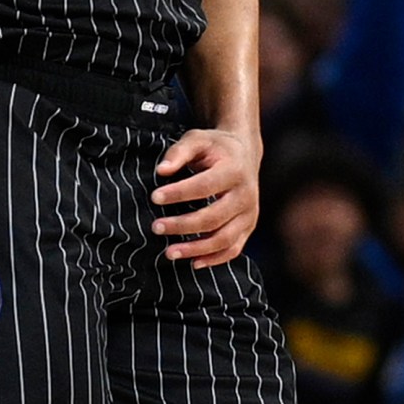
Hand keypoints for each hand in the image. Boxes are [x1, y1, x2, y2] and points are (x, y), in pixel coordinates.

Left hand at [152, 127, 259, 268]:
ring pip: (224, 239)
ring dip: (196, 249)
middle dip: (182, 225)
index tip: (154, 197)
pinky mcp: (248, 227)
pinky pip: (233, 249)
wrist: (244, 154)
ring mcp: (249, 213)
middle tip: (155, 227)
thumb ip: (179, 152)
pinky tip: (193, 263)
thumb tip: (161, 171)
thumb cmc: (215, 148)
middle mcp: (246, 194)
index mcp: (234, 170)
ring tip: (169, 252)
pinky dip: (214, 259)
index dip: (179, 193)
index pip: (204, 186)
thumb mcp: (197, 140)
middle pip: (213, 217)